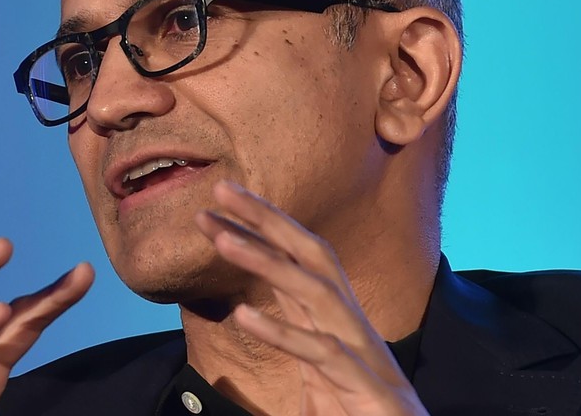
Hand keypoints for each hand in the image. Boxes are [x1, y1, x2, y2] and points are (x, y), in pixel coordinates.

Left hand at [194, 181, 427, 415]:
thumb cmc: (359, 413)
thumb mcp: (315, 372)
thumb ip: (290, 339)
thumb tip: (249, 313)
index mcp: (331, 319)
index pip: (294, 258)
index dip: (258, 226)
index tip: (215, 203)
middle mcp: (347, 324)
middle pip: (308, 254)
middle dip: (267, 218)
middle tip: (221, 187)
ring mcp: (359, 351)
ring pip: (314, 291)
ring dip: (266, 261)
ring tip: (221, 240)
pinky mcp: (364, 386)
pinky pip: (321, 352)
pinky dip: (283, 333)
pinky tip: (243, 316)